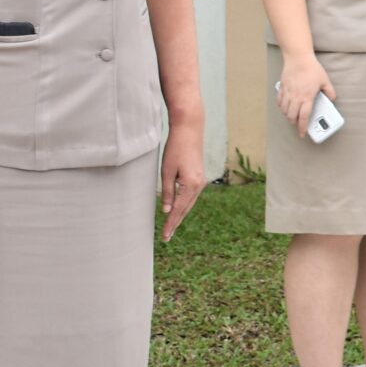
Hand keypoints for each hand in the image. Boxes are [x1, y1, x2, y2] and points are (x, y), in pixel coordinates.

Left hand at [157, 124, 205, 241]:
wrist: (190, 130)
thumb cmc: (175, 148)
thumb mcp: (167, 171)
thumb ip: (167, 191)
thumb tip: (167, 210)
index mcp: (191, 185)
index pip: (178, 210)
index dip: (170, 224)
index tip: (165, 236)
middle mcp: (199, 185)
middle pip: (185, 209)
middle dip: (176, 222)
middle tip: (167, 236)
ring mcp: (201, 181)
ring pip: (189, 203)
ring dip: (180, 214)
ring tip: (171, 226)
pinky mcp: (199, 176)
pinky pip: (191, 195)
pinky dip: (184, 204)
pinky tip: (178, 208)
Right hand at [276, 56, 334, 135]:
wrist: (298, 58)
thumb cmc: (312, 68)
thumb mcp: (325, 81)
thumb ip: (330, 92)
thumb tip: (332, 99)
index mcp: (307, 97)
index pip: (303, 117)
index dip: (302, 127)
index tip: (302, 133)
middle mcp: (295, 97)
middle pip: (291, 116)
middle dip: (294, 123)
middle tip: (297, 125)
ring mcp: (287, 92)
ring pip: (284, 110)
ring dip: (287, 116)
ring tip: (291, 117)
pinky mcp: (282, 87)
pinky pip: (279, 101)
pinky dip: (281, 106)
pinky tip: (284, 107)